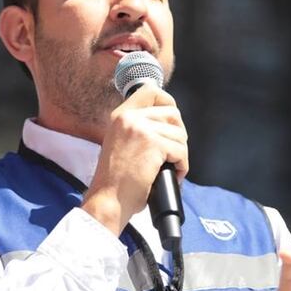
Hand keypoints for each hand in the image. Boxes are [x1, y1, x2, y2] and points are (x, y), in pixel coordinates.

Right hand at [81, 85, 187, 235]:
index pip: (151, 90)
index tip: (171, 121)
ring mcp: (141, 129)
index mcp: (120, 116)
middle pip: (172, 113)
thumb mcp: (120, 143)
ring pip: (180, 133)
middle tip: (172, 152)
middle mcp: (129, 118)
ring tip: (170, 167)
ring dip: (181, 153)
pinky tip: (173, 174)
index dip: (167, 102)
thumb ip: (137, 129)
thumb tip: (167, 123)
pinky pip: (181, 150)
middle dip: (178, 134)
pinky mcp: (153, 144)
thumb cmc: (115, 181)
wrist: (108, 200)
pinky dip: (182, 166)